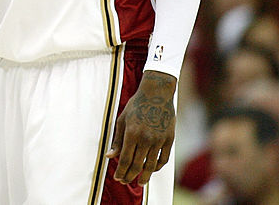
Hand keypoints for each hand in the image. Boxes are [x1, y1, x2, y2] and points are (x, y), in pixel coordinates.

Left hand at [106, 70, 175, 185]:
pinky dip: (157, 167)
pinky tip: (151, 170)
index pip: (125, 159)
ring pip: (151, 165)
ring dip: (144, 176)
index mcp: (132, 133)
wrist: (157, 94)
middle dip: (129, 176)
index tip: (117, 178)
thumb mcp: (122, 120)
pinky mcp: (169, 140)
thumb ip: (117, 140)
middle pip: (137, 164)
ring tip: (139, 182)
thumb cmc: (136, 106)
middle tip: (125, 182)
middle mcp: (146, 138)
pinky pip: (163, 159)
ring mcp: (159, 140)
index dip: (121, 171)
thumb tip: (109, 157)